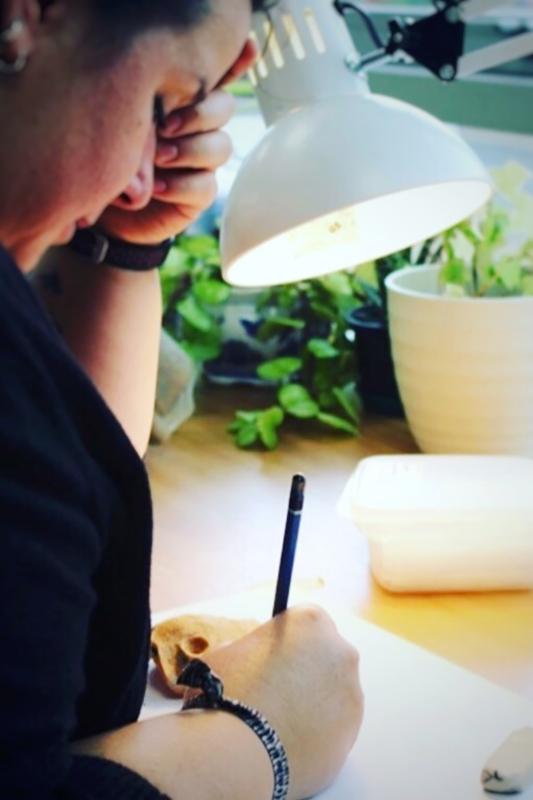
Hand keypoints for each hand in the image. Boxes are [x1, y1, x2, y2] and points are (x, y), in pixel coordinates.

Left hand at [97, 39, 257, 244]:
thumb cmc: (110, 156)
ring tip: (159, 158)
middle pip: (224, 108)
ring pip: (220, 146)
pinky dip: (180, 185)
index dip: (237, 62)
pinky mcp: (199, 194)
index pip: (215, 77)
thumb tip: (159, 117)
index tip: (247, 45)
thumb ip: (142, 112)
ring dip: (189, 151)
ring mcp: (201, 161)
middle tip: (165, 126)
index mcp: (181, 101)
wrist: (106, 208)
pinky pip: (205, 185)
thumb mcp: (121, 127)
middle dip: (199, 114)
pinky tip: (157, 187)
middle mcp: (198, 127)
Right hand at [205, 606, 363, 799]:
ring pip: (332, 693)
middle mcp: (340, 652)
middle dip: (305, 669)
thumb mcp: (227, 653)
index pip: (306, 621)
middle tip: (275, 691)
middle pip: (325, 655)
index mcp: (310, 622)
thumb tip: (253, 659)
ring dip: (312, 702)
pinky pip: (332, 729)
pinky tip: (287, 743)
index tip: (271, 657)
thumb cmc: (226, 694)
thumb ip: (250, 648)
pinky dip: (315, 734)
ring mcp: (351, 694)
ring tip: (277, 724)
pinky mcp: (351, 734)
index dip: (287, 640)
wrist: (237, 754)